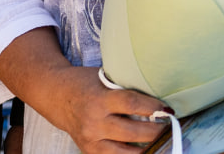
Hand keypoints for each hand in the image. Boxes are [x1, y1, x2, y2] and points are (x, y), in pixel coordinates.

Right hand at [0, 29, 167, 153]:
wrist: (55, 95)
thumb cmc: (84, 83)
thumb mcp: (102, 78)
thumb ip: (123, 87)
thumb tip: (155, 92)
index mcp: (99, 99)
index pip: (132, 104)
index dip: (153, 107)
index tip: (167, 108)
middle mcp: (94, 122)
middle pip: (134, 132)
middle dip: (156, 130)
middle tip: (168, 124)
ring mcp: (91, 140)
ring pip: (128, 151)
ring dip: (147, 146)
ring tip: (160, 138)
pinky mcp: (89, 151)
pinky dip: (132, 153)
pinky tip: (142, 148)